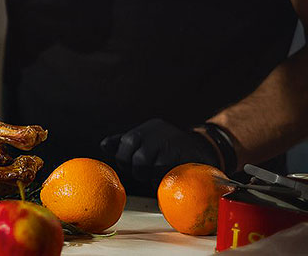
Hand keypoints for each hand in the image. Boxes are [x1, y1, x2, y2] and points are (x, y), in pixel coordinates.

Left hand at [101, 119, 218, 184]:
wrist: (204, 150)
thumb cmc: (169, 148)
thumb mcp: (146, 141)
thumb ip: (124, 144)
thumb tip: (103, 146)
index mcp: (147, 128)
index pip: (126, 142)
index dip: (125, 158)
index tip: (130, 165)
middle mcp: (158, 132)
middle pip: (135, 156)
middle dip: (135, 170)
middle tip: (143, 173)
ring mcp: (170, 143)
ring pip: (147, 165)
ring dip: (148, 176)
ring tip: (155, 175)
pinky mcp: (183, 157)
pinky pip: (164, 173)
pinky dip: (162, 179)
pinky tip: (166, 177)